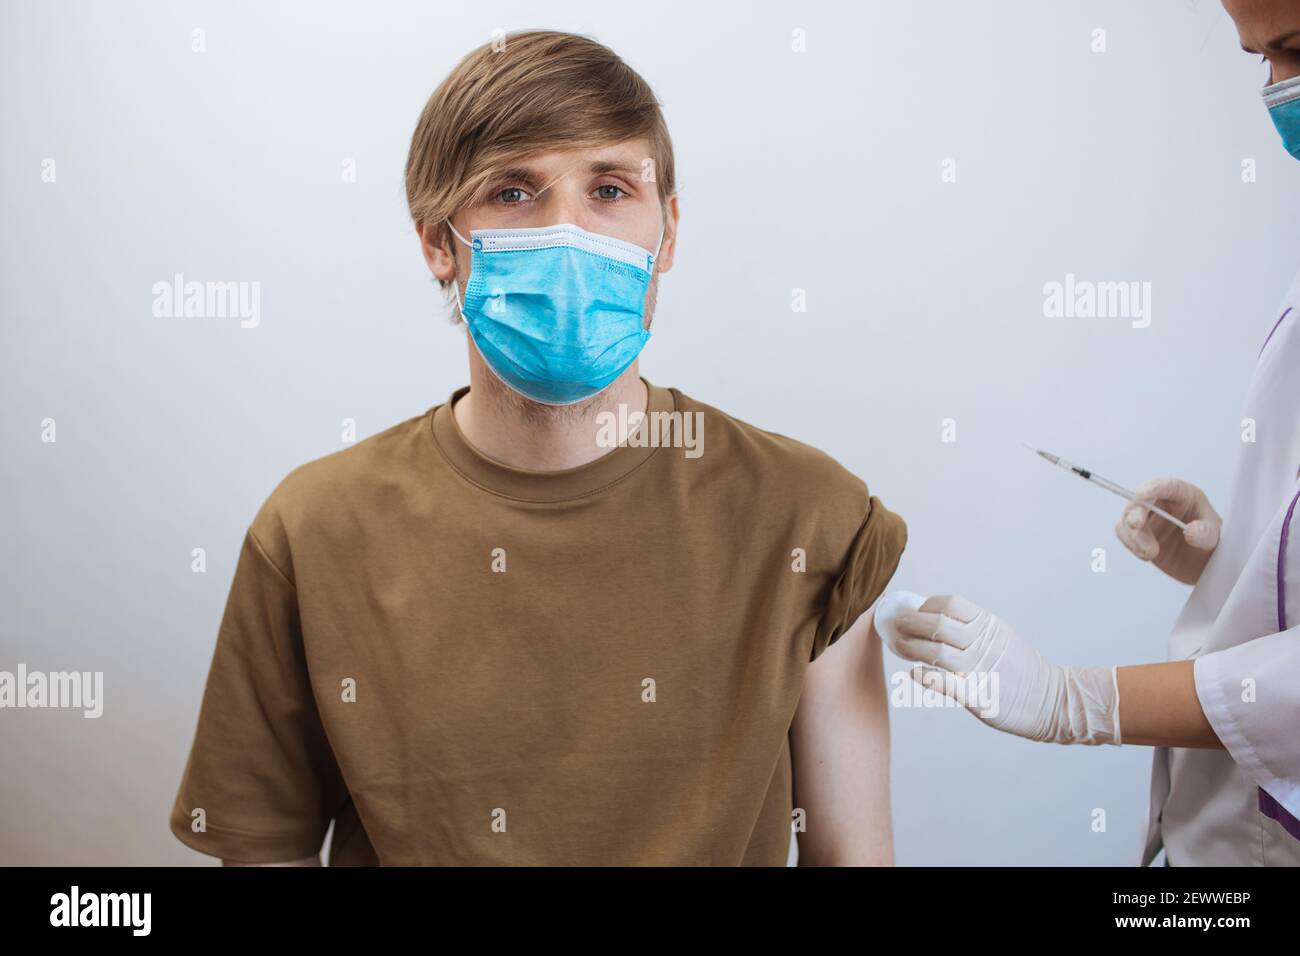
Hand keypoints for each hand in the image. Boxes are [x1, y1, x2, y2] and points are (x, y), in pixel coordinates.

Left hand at [885, 595, 1121, 745]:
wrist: (1055, 702)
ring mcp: (981, 670)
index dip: (926, 606)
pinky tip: (913, 673)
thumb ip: (973, 627)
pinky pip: (946, 683)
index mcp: (989, 626)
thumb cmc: (1022, 670)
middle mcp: (983, 644)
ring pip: (936, 651)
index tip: (914, 614)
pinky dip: (926, 676)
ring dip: (910, 647)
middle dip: (910, 624)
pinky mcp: (979, 697)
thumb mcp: (1001, 636)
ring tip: (898, 647)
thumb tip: (936, 616)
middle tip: (895, 628)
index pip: (950, 603)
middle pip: (937, 624)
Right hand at [1114, 478, 1219, 584]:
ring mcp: (1148, 518)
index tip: (1142, 495)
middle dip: (1135, 513)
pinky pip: (1124, 534)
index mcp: (1183, 495)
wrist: (1203, 564)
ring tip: (1150, 554)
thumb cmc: (1211, 544)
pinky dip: (1131, 545)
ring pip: (1128, 519)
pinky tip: (1146, 555)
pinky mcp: (1138, 533)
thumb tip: (1191, 532)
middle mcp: (1162, 502)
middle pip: (1139, 501)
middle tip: (1136, 526)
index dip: (1152, 488)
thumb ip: (1204, 533)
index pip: (1166, 486)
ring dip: (1134, 536)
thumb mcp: (1214, 538)